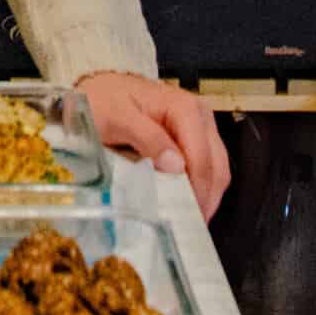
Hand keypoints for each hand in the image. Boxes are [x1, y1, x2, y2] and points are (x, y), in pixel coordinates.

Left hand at [74, 72, 230, 220]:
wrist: (98, 88)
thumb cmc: (105, 100)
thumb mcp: (117, 116)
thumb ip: (147, 137)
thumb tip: (177, 166)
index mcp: (185, 108)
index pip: (201, 158)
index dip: (196, 191)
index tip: (185, 217)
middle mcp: (199, 116)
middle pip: (216, 166)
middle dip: (205, 198)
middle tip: (188, 226)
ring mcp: (200, 127)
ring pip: (217, 170)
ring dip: (205, 196)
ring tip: (186, 220)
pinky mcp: (194, 138)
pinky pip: (207, 168)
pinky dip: (200, 188)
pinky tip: (185, 204)